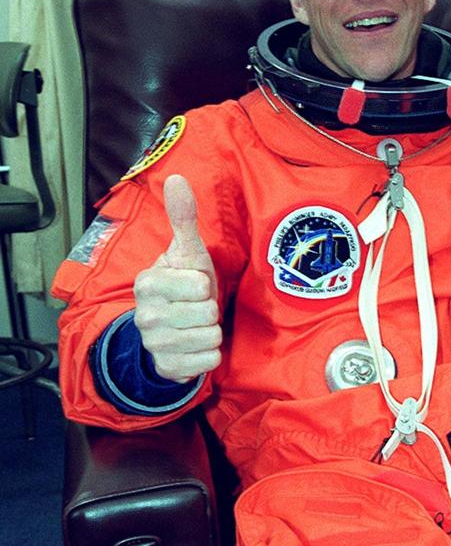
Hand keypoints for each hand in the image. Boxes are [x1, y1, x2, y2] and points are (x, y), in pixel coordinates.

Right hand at [133, 174, 221, 383]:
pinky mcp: (167, 368)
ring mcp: (154, 344)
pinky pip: (209, 361)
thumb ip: (183, 218)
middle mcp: (145, 315)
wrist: (166, 330)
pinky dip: (209, 355)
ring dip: (211, 332)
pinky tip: (194, 346)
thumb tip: (177, 177)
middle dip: (209, 310)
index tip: (192, 286)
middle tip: (195, 308)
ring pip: (210, 337)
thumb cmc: (182, 286)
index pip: (201, 285)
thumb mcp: (186, 252)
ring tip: (195, 325)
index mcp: (148, 282)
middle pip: (207, 313)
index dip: (204, 285)